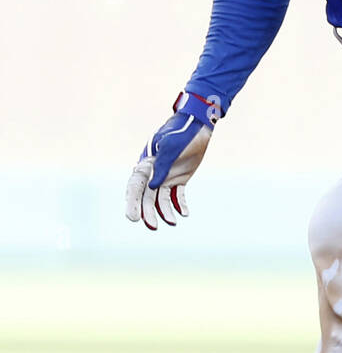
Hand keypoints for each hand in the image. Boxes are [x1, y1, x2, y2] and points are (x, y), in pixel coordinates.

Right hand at [125, 92, 220, 230]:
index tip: (133, 218)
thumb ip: (162, 166)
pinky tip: (184, 214)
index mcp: (147, 164)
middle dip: (148, 212)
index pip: (135, 186)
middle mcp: (154, 173)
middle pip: (147, 197)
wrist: (197, 125)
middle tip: (153, 227)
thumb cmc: (181, 134)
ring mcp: (166, 176)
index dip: (132, 202)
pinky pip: (177, 195)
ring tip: (172, 223)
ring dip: (164, 212)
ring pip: (161, 199)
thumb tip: (152, 187)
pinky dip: (179, 204)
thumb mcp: (171, 148)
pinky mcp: (179, 178)